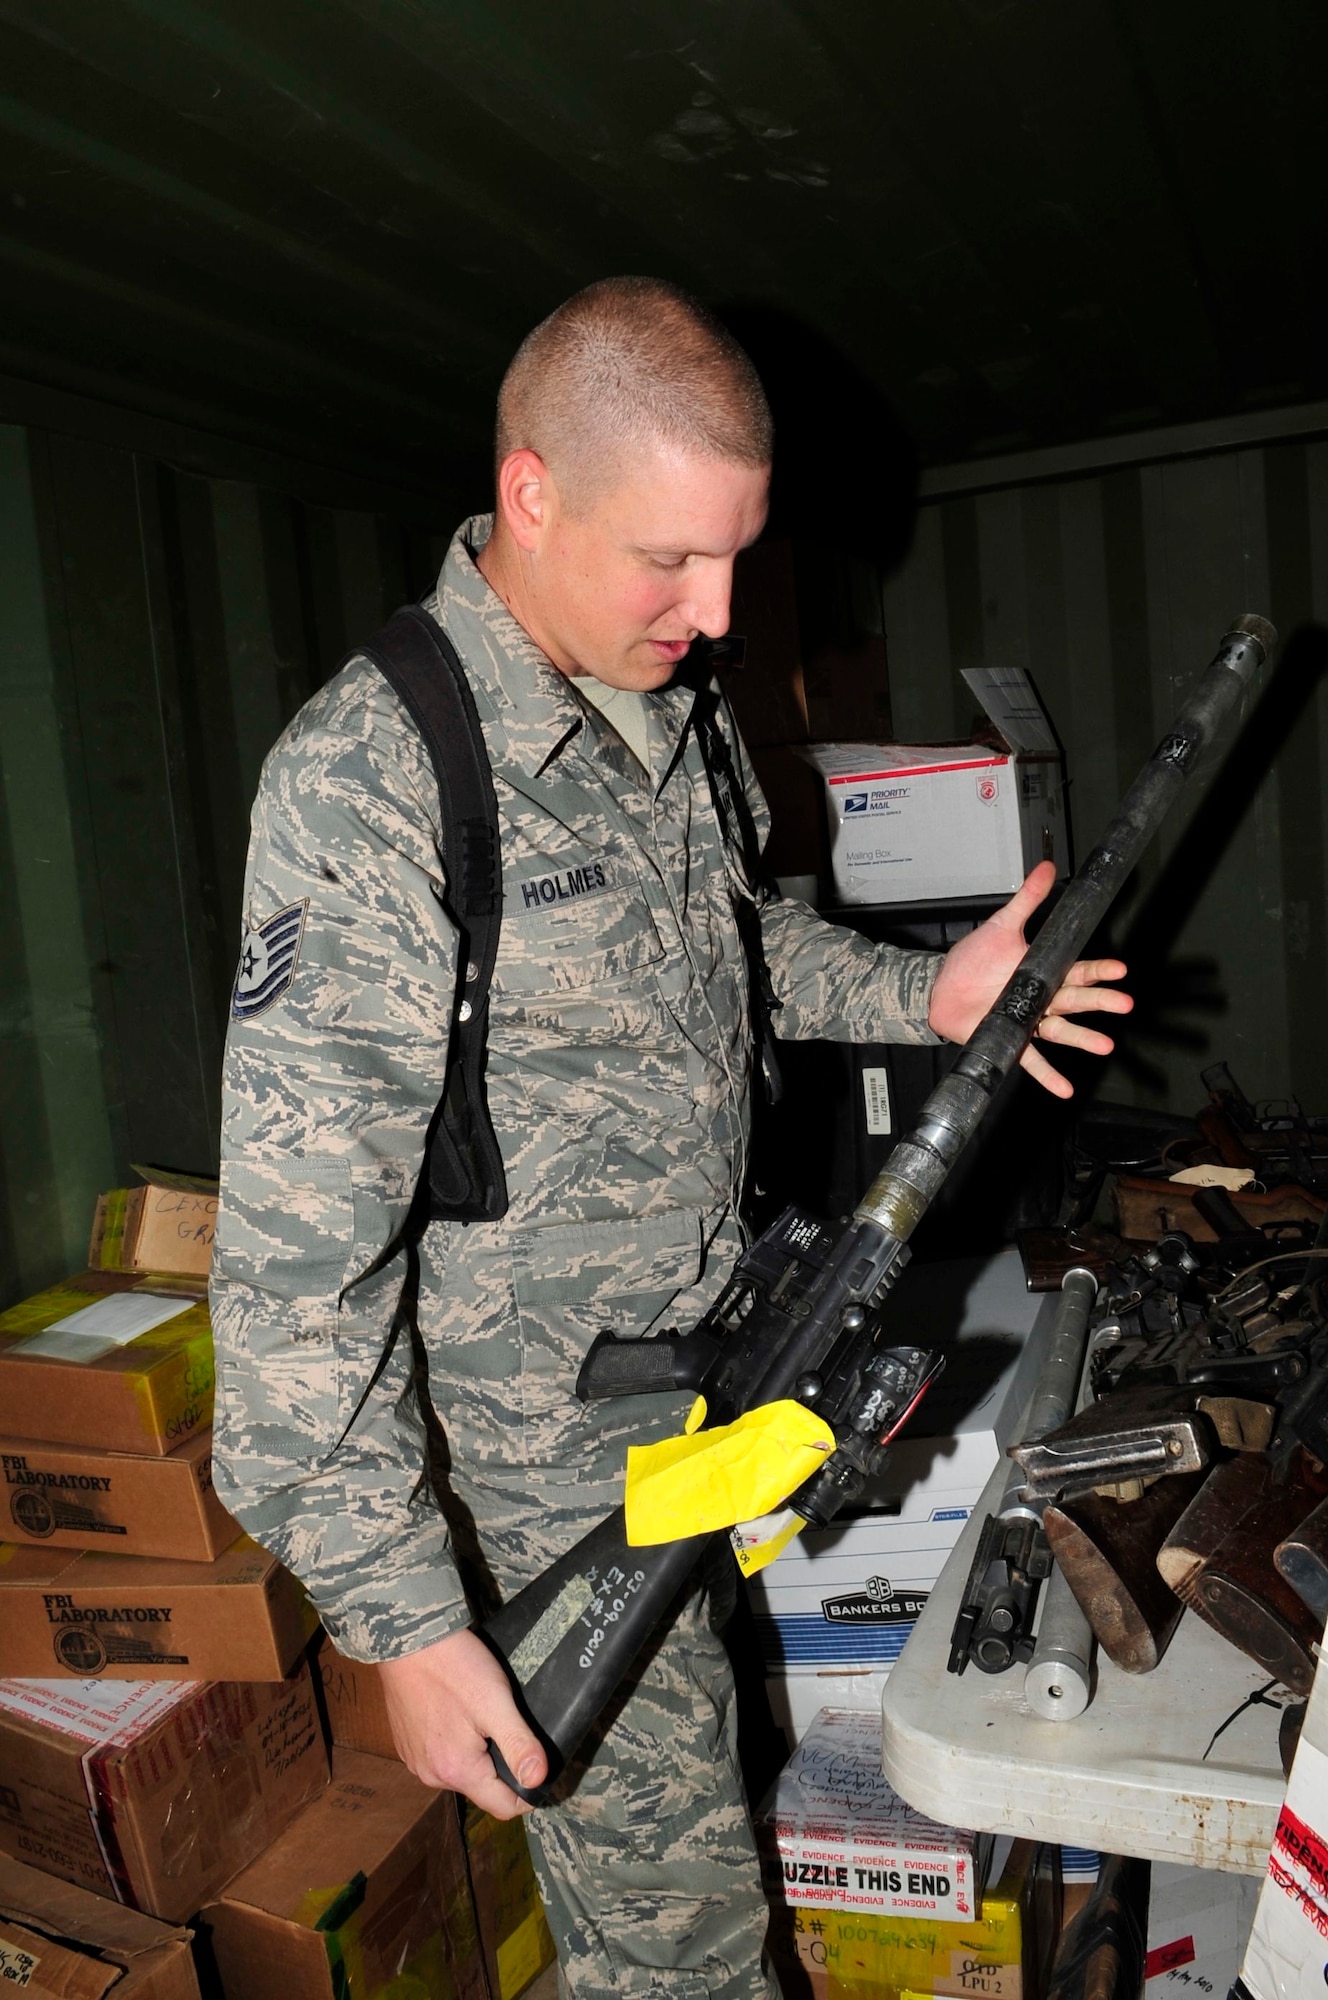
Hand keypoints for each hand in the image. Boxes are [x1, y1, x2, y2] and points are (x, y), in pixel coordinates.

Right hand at [377, 1625, 546, 1817]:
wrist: (407, 1638)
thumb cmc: (453, 1667)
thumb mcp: (495, 1702)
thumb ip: (518, 1743)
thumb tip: (538, 1780)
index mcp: (456, 1771)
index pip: (502, 1807)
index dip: (527, 1792)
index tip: (538, 1765)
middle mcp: (431, 1775)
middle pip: (481, 1787)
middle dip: (500, 1766)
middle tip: (509, 1725)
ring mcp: (415, 1759)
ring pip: (461, 1769)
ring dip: (477, 1752)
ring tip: (485, 1715)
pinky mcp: (406, 1743)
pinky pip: (440, 1754)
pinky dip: (455, 1740)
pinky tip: (459, 1711)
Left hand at [927, 860, 1131, 1099]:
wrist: (940, 987)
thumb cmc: (973, 960)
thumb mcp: (1002, 926)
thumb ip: (1028, 900)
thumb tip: (1046, 867)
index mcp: (1043, 971)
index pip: (1078, 969)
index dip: (1099, 970)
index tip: (1119, 969)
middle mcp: (1041, 998)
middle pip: (1076, 1000)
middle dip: (1100, 1002)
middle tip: (1123, 1003)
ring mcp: (1028, 1021)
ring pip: (1060, 1030)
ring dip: (1082, 1038)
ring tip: (1104, 1045)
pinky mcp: (1011, 1040)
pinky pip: (1031, 1060)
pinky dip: (1048, 1075)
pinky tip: (1064, 1089)